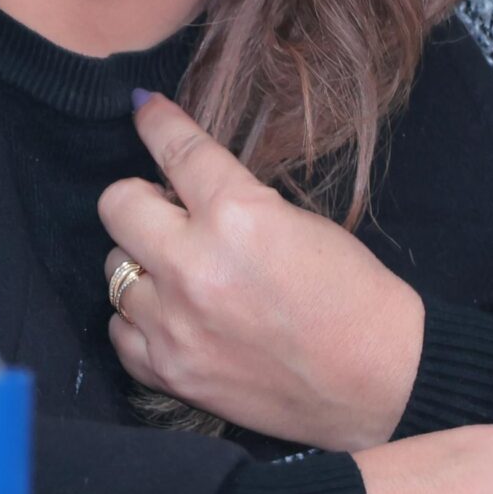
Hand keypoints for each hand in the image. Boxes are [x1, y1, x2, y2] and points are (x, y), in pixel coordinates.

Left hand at [100, 91, 425, 451]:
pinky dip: (141, 320)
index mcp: (238, 216)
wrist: (378, 382)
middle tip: (167, 211)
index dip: (157, 123)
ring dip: (144, 263)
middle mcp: (194, 267)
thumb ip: (233, 202)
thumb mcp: (298, 223)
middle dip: (139, 198)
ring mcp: (175, 324)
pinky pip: (120, 331)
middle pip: (117, 206)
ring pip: (115, 270)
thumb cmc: (353, 296)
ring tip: (181, 274)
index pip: (176, 150)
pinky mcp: (171, 372)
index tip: (145, 111)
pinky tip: (174, 316)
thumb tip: (182, 190)